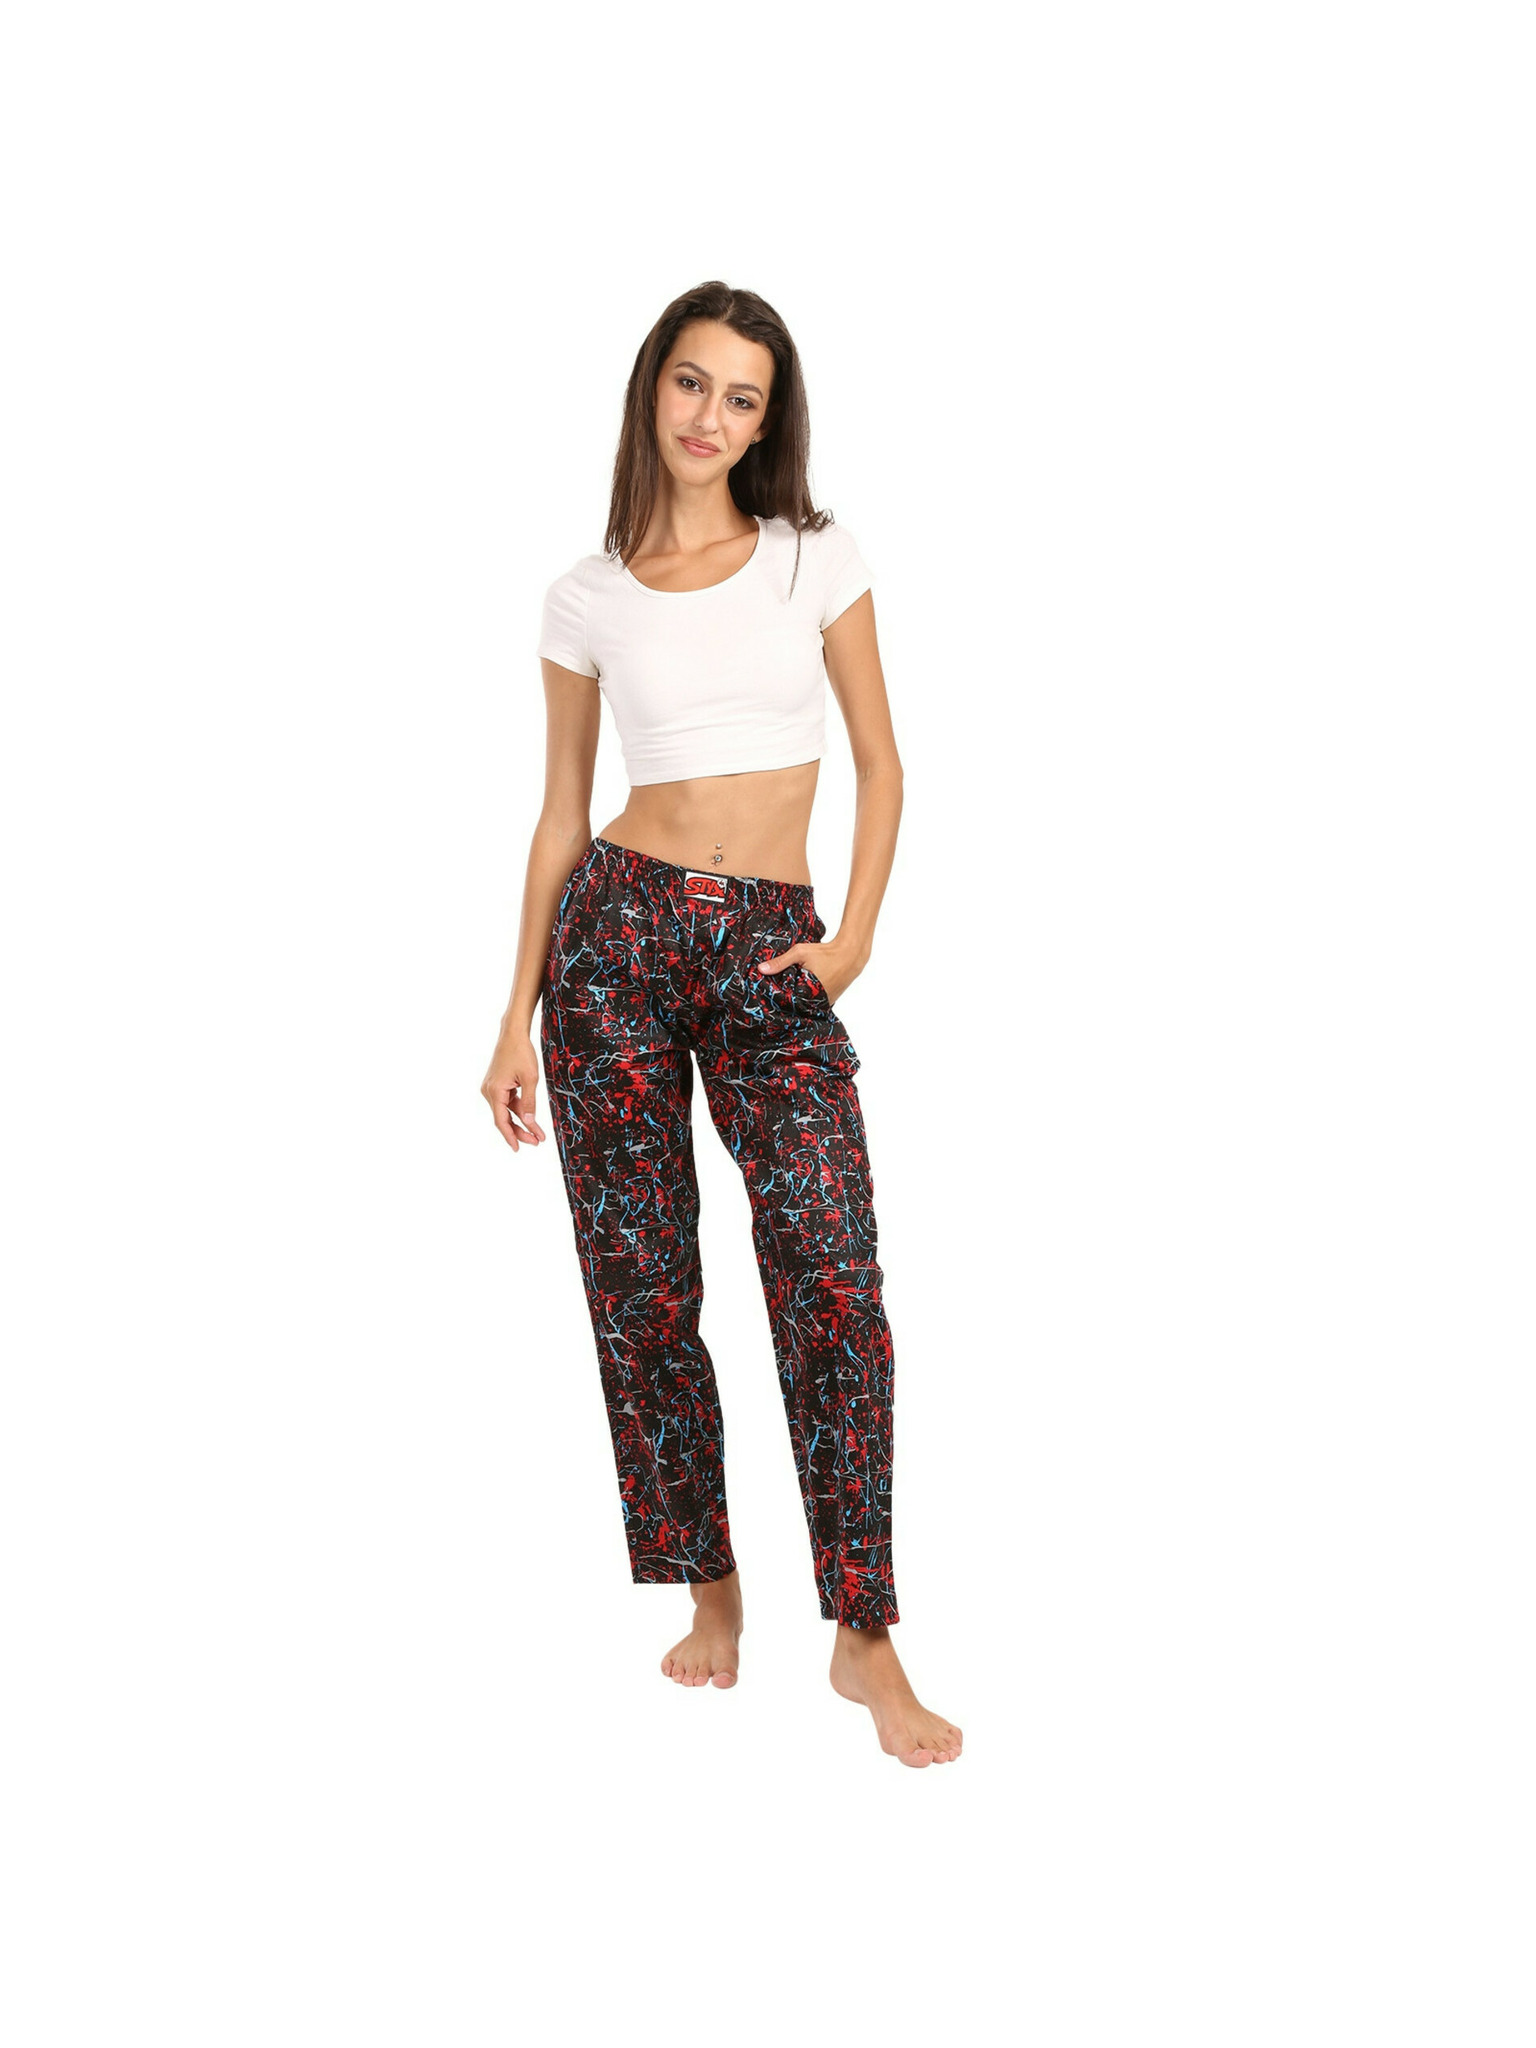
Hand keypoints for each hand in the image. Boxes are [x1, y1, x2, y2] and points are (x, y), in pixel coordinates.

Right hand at [481, 1028, 547, 1150]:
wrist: (513, 1034)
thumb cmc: (521, 1052)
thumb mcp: (530, 1079)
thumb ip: (529, 1103)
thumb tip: (530, 1123)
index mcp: (494, 1091)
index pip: (501, 1121)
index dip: (510, 1136)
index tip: (518, 1148)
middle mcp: (489, 1091)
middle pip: (503, 1118)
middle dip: (520, 1131)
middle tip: (536, 1142)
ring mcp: (491, 1088)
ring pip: (506, 1111)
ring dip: (521, 1121)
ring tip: (538, 1134)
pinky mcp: (496, 1085)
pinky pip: (507, 1102)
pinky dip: (518, 1110)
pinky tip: (530, 1118)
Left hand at [756, 935, 865, 1008]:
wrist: (850, 954)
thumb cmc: (825, 952)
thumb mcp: (800, 952)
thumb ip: (781, 962)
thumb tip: (761, 969)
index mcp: (808, 992)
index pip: (787, 1003)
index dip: (778, 1001)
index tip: (769, 1000)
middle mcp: (817, 1001)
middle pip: (797, 1007)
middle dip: (788, 1003)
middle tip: (776, 1000)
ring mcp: (825, 1003)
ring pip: (807, 1006)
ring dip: (799, 1002)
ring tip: (789, 997)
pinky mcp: (830, 1002)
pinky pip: (815, 1004)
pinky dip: (809, 1000)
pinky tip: (803, 993)